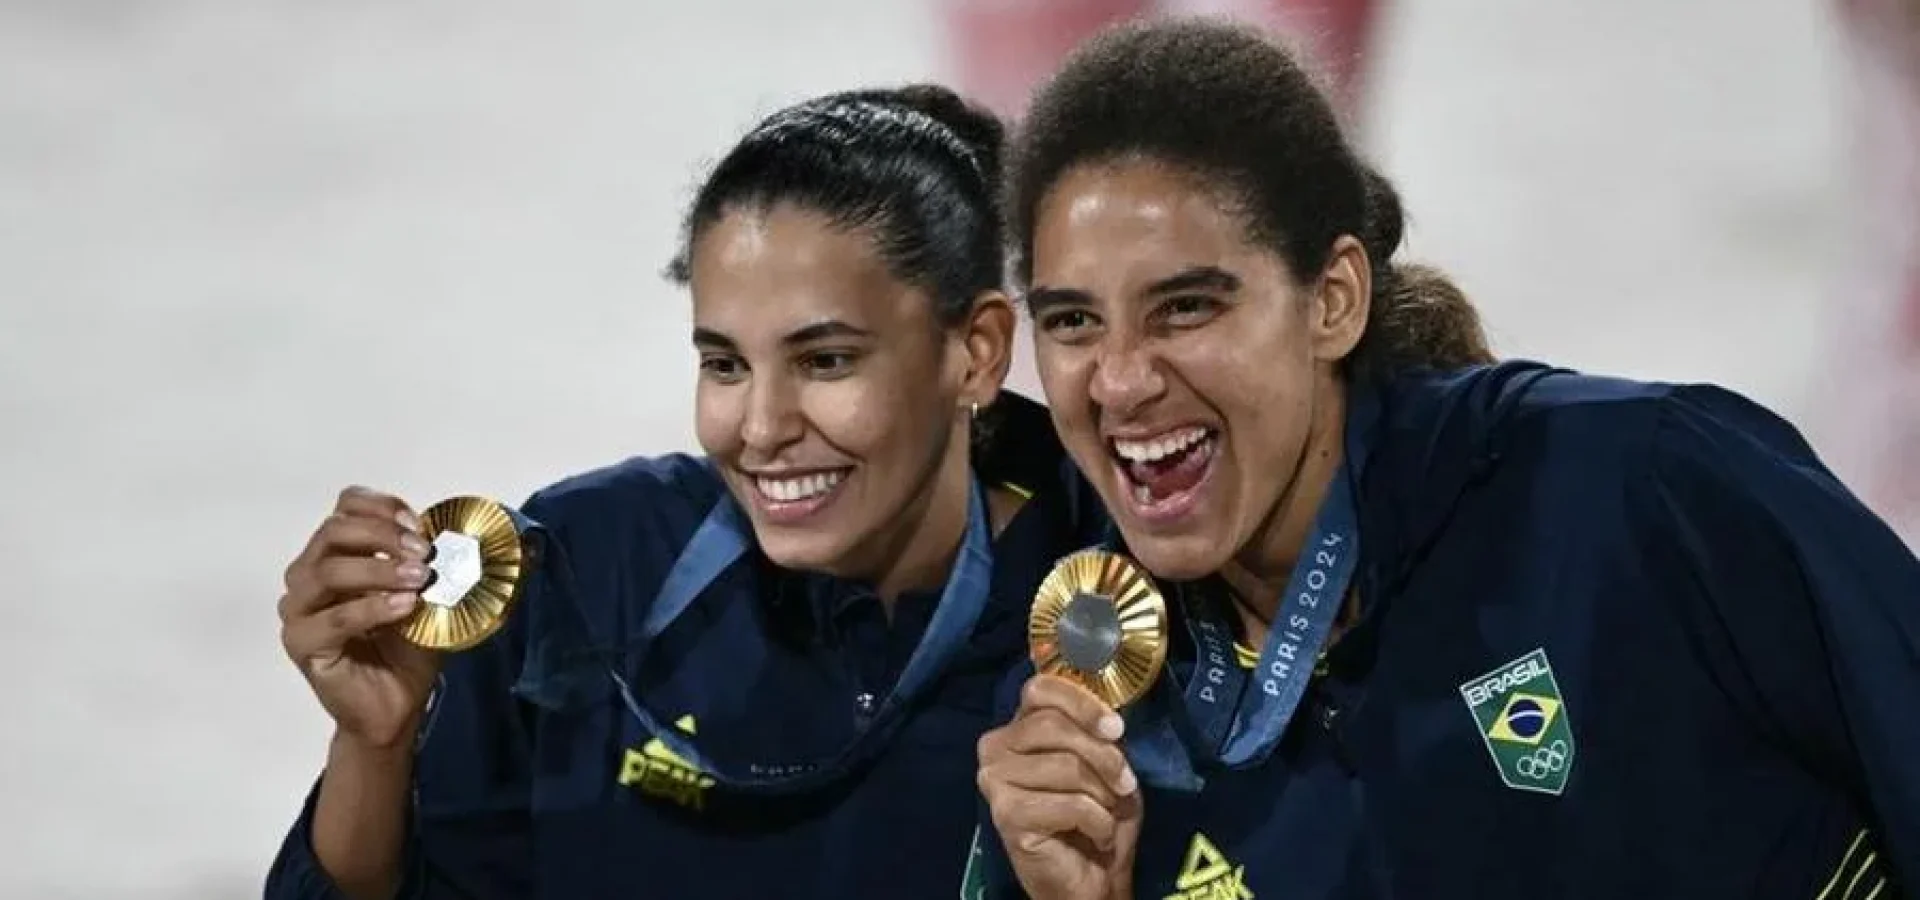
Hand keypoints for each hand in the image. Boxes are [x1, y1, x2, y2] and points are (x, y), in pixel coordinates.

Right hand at [279, 486, 442, 749]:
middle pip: (333, 531)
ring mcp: (299, 610)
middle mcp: (308, 576)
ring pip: (328, 571)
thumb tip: (447, 534)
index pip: (344, 508)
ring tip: (419, 578)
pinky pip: (333, 618)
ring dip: (379, 569)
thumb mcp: (424, 596)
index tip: (418, 525)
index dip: (381, 507)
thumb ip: (424, 563)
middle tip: (424, 552)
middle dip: (383, 535)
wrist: (397, 706)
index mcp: (334, 555)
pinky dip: (372, 607)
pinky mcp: (302, 644)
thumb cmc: (407, 649)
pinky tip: (404, 606)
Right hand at [977, 675, 1142, 899]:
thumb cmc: (1096, 814)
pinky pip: (1069, 804)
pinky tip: (1096, 834)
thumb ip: (1095, 731)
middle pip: (1055, 726)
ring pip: (1066, 766)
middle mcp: (995, 747)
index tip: (1116, 728)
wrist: (1091, 875)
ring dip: (1103, 794)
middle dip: (1103, 755)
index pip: (1040, 689)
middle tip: (1124, 782)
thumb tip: (1109, 715)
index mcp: (1017, 727)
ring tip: (1107, 813)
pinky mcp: (1005, 814)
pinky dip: (1097, 821)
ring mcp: (994, 780)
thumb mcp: (1103, 761)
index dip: (1083, 704)